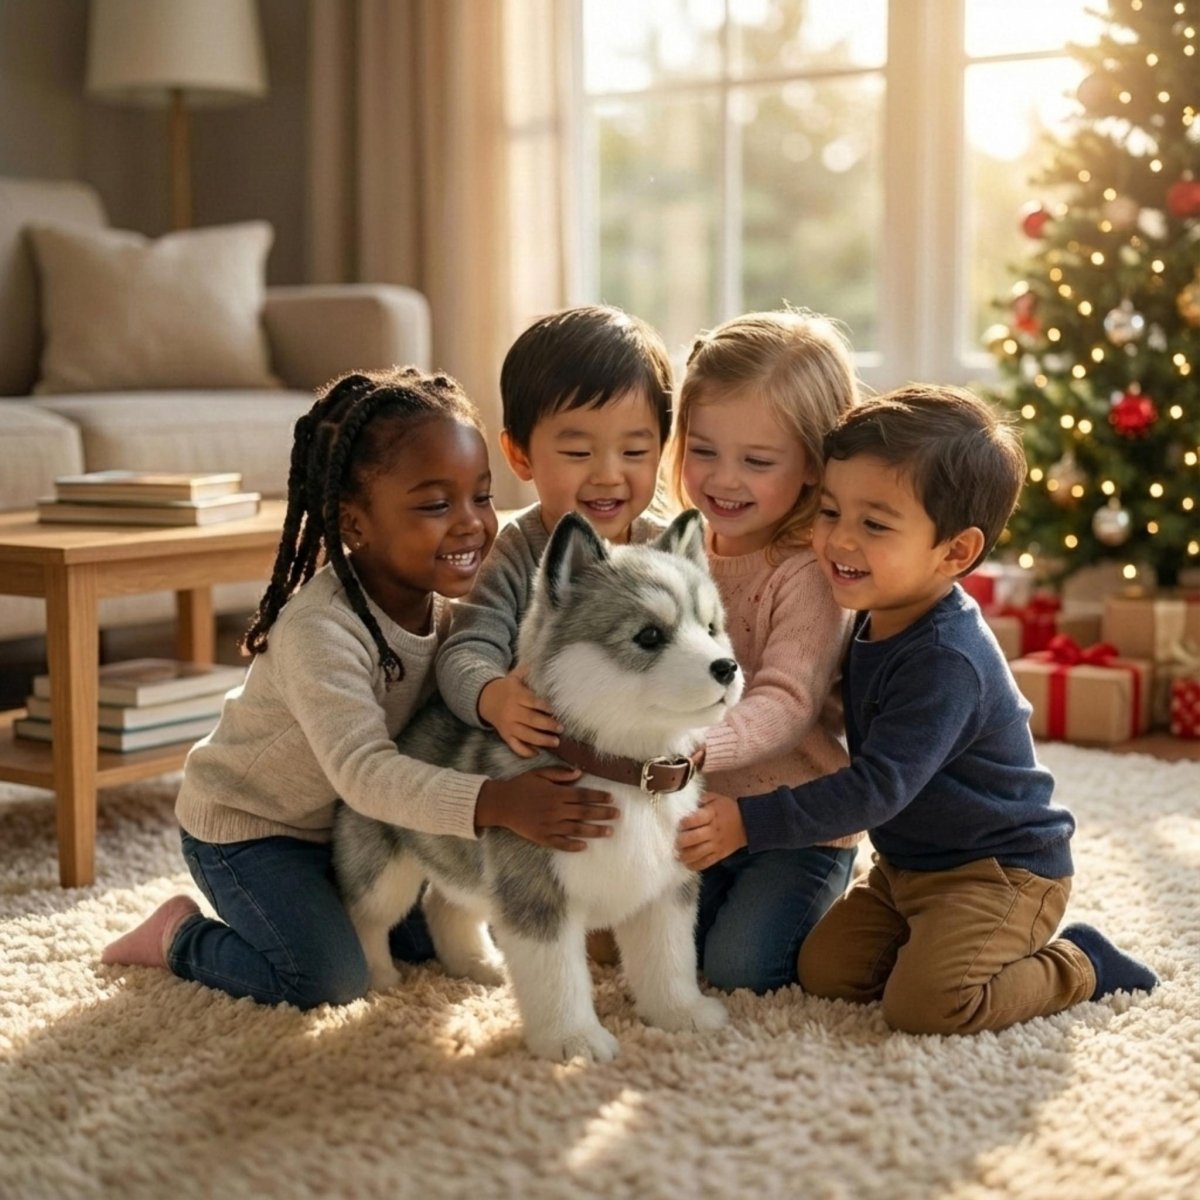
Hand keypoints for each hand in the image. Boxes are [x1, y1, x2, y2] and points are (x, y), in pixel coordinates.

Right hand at [475, 766, 617, 851]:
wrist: (500, 803)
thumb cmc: (520, 786)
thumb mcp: (539, 774)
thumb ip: (560, 774)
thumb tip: (580, 773)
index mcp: (556, 793)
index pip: (583, 795)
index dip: (599, 796)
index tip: (611, 798)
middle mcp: (555, 810)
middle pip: (584, 812)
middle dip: (603, 813)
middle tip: (617, 815)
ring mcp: (549, 825)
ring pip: (576, 829)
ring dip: (594, 830)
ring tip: (609, 831)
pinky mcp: (542, 837)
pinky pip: (560, 843)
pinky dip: (573, 845)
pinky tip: (584, 846)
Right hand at [478, 670, 560, 757]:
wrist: (485, 699)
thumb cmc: (507, 687)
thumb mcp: (514, 676)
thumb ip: (527, 670)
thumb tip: (541, 660)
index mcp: (516, 696)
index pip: (532, 702)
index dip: (544, 706)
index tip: (556, 710)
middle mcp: (511, 712)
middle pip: (531, 720)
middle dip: (547, 725)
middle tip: (561, 728)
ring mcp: (508, 726)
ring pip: (525, 735)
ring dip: (541, 740)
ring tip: (555, 742)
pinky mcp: (505, 736)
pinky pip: (515, 746)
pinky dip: (525, 752)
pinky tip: (537, 753)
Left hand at [675, 791, 746, 870]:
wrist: (747, 824)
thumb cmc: (727, 809)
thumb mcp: (715, 798)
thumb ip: (700, 799)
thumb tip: (685, 803)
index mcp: (712, 815)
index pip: (695, 819)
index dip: (684, 822)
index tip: (677, 824)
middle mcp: (713, 831)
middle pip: (694, 838)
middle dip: (681, 841)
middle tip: (674, 841)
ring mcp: (716, 844)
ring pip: (698, 853)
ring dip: (685, 855)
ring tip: (676, 854)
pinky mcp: (719, 855)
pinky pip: (705, 862)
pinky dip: (694, 865)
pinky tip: (686, 863)